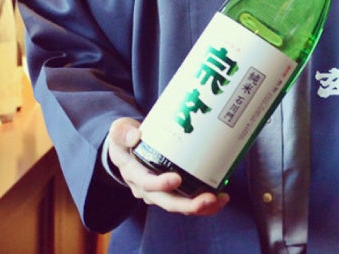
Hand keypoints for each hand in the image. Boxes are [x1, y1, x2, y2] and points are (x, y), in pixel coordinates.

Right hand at [105, 117, 227, 215]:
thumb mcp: (118, 131)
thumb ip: (123, 132)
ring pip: (180, 206)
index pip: (146, 183)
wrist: (127, 151)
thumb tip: (135, 136)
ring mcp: (160, 194)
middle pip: (167, 202)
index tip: (177, 179)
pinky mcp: (172, 193)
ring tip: (220, 200)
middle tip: (208, 199)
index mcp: (133, 174)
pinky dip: (205, 205)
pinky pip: (188, 204)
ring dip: (201, 207)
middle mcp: (146, 189)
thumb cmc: (125, 140)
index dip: (160, 184)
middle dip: (188, 204)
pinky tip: (220, 198)